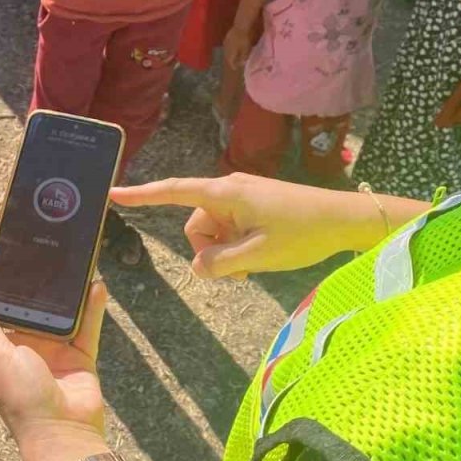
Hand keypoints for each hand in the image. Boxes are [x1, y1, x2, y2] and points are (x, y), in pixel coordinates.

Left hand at [0, 250, 105, 444]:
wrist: (62, 435)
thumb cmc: (23, 402)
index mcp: (1, 347)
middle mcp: (28, 345)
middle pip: (29, 305)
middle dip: (31, 280)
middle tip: (34, 248)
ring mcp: (55, 350)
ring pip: (60, 311)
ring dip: (64, 289)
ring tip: (68, 260)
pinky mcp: (80, 356)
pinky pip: (87, 326)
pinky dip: (92, 308)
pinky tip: (96, 286)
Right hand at [110, 174, 407, 278]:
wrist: (346, 219)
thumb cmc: (303, 233)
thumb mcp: (257, 255)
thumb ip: (219, 263)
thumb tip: (197, 267)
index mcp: (225, 193)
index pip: (173, 192)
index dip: (141, 195)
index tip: (113, 195)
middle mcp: (228, 189)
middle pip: (195, 224)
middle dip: (208, 250)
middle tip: (239, 272)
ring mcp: (241, 196)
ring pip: (212, 230)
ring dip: (225, 252)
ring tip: (253, 266)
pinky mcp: (253, 204)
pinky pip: (229, 227)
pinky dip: (236, 245)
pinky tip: (258, 257)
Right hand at [224, 25, 254, 69]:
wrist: (240, 26)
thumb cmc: (244, 39)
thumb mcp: (246, 49)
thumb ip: (244, 57)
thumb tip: (242, 63)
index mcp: (230, 53)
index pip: (230, 62)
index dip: (233, 66)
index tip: (236, 68)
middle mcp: (226, 49)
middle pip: (227, 58)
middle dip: (231, 61)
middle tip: (235, 63)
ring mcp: (225, 43)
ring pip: (226, 52)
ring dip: (230, 55)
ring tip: (235, 56)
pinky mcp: (226, 38)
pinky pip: (227, 46)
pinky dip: (229, 49)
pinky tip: (233, 48)